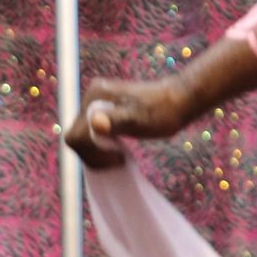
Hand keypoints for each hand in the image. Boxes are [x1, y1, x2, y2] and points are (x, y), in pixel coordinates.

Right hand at [65, 75, 194, 167]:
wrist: (181, 100)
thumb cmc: (163, 112)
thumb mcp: (140, 119)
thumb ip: (117, 121)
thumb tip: (96, 123)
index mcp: (95, 96)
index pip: (76, 135)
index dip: (92, 152)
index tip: (117, 156)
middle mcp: (92, 97)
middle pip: (77, 135)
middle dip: (93, 153)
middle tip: (119, 159)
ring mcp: (97, 104)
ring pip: (84, 136)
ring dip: (97, 151)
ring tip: (120, 156)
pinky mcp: (105, 111)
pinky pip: (93, 133)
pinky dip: (102, 146)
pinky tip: (119, 150)